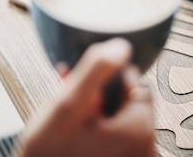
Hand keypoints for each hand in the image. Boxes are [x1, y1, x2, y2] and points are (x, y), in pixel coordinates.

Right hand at [18, 39, 155, 156]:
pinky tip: (75, 129)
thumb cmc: (48, 155)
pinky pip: (114, 137)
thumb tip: (119, 47)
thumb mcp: (67, 105)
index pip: (137, 83)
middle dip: (99, 94)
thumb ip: (96, 71)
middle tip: (73, 100)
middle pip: (127, 102)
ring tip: (70, 115)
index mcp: (140, 132)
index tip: (86, 82)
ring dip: (95, 110)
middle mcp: (144, 149)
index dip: (108, 76)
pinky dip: (96, 128)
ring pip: (118, 118)